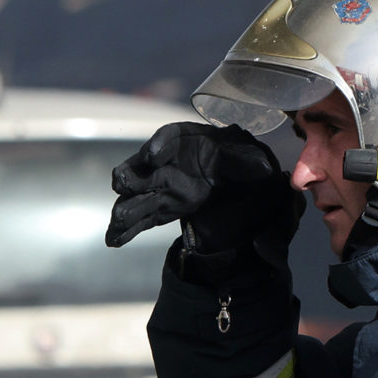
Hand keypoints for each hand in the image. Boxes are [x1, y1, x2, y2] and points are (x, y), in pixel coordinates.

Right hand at [105, 122, 299, 257]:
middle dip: (134, 175)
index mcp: (192, 142)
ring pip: (140, 196)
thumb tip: (263, 167)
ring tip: (116, 220)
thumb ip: (251, 164)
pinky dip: (128, 229)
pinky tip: (114, 240)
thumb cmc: (246, 168)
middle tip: (122, 183)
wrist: (247, 192)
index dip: (160, 144)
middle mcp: (172, 163)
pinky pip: (143, 218)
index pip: (171, 138)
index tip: (153, 155)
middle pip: (147, 168)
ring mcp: (166, 189)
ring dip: (127, 207)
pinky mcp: (165, 210)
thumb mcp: (252, 163)